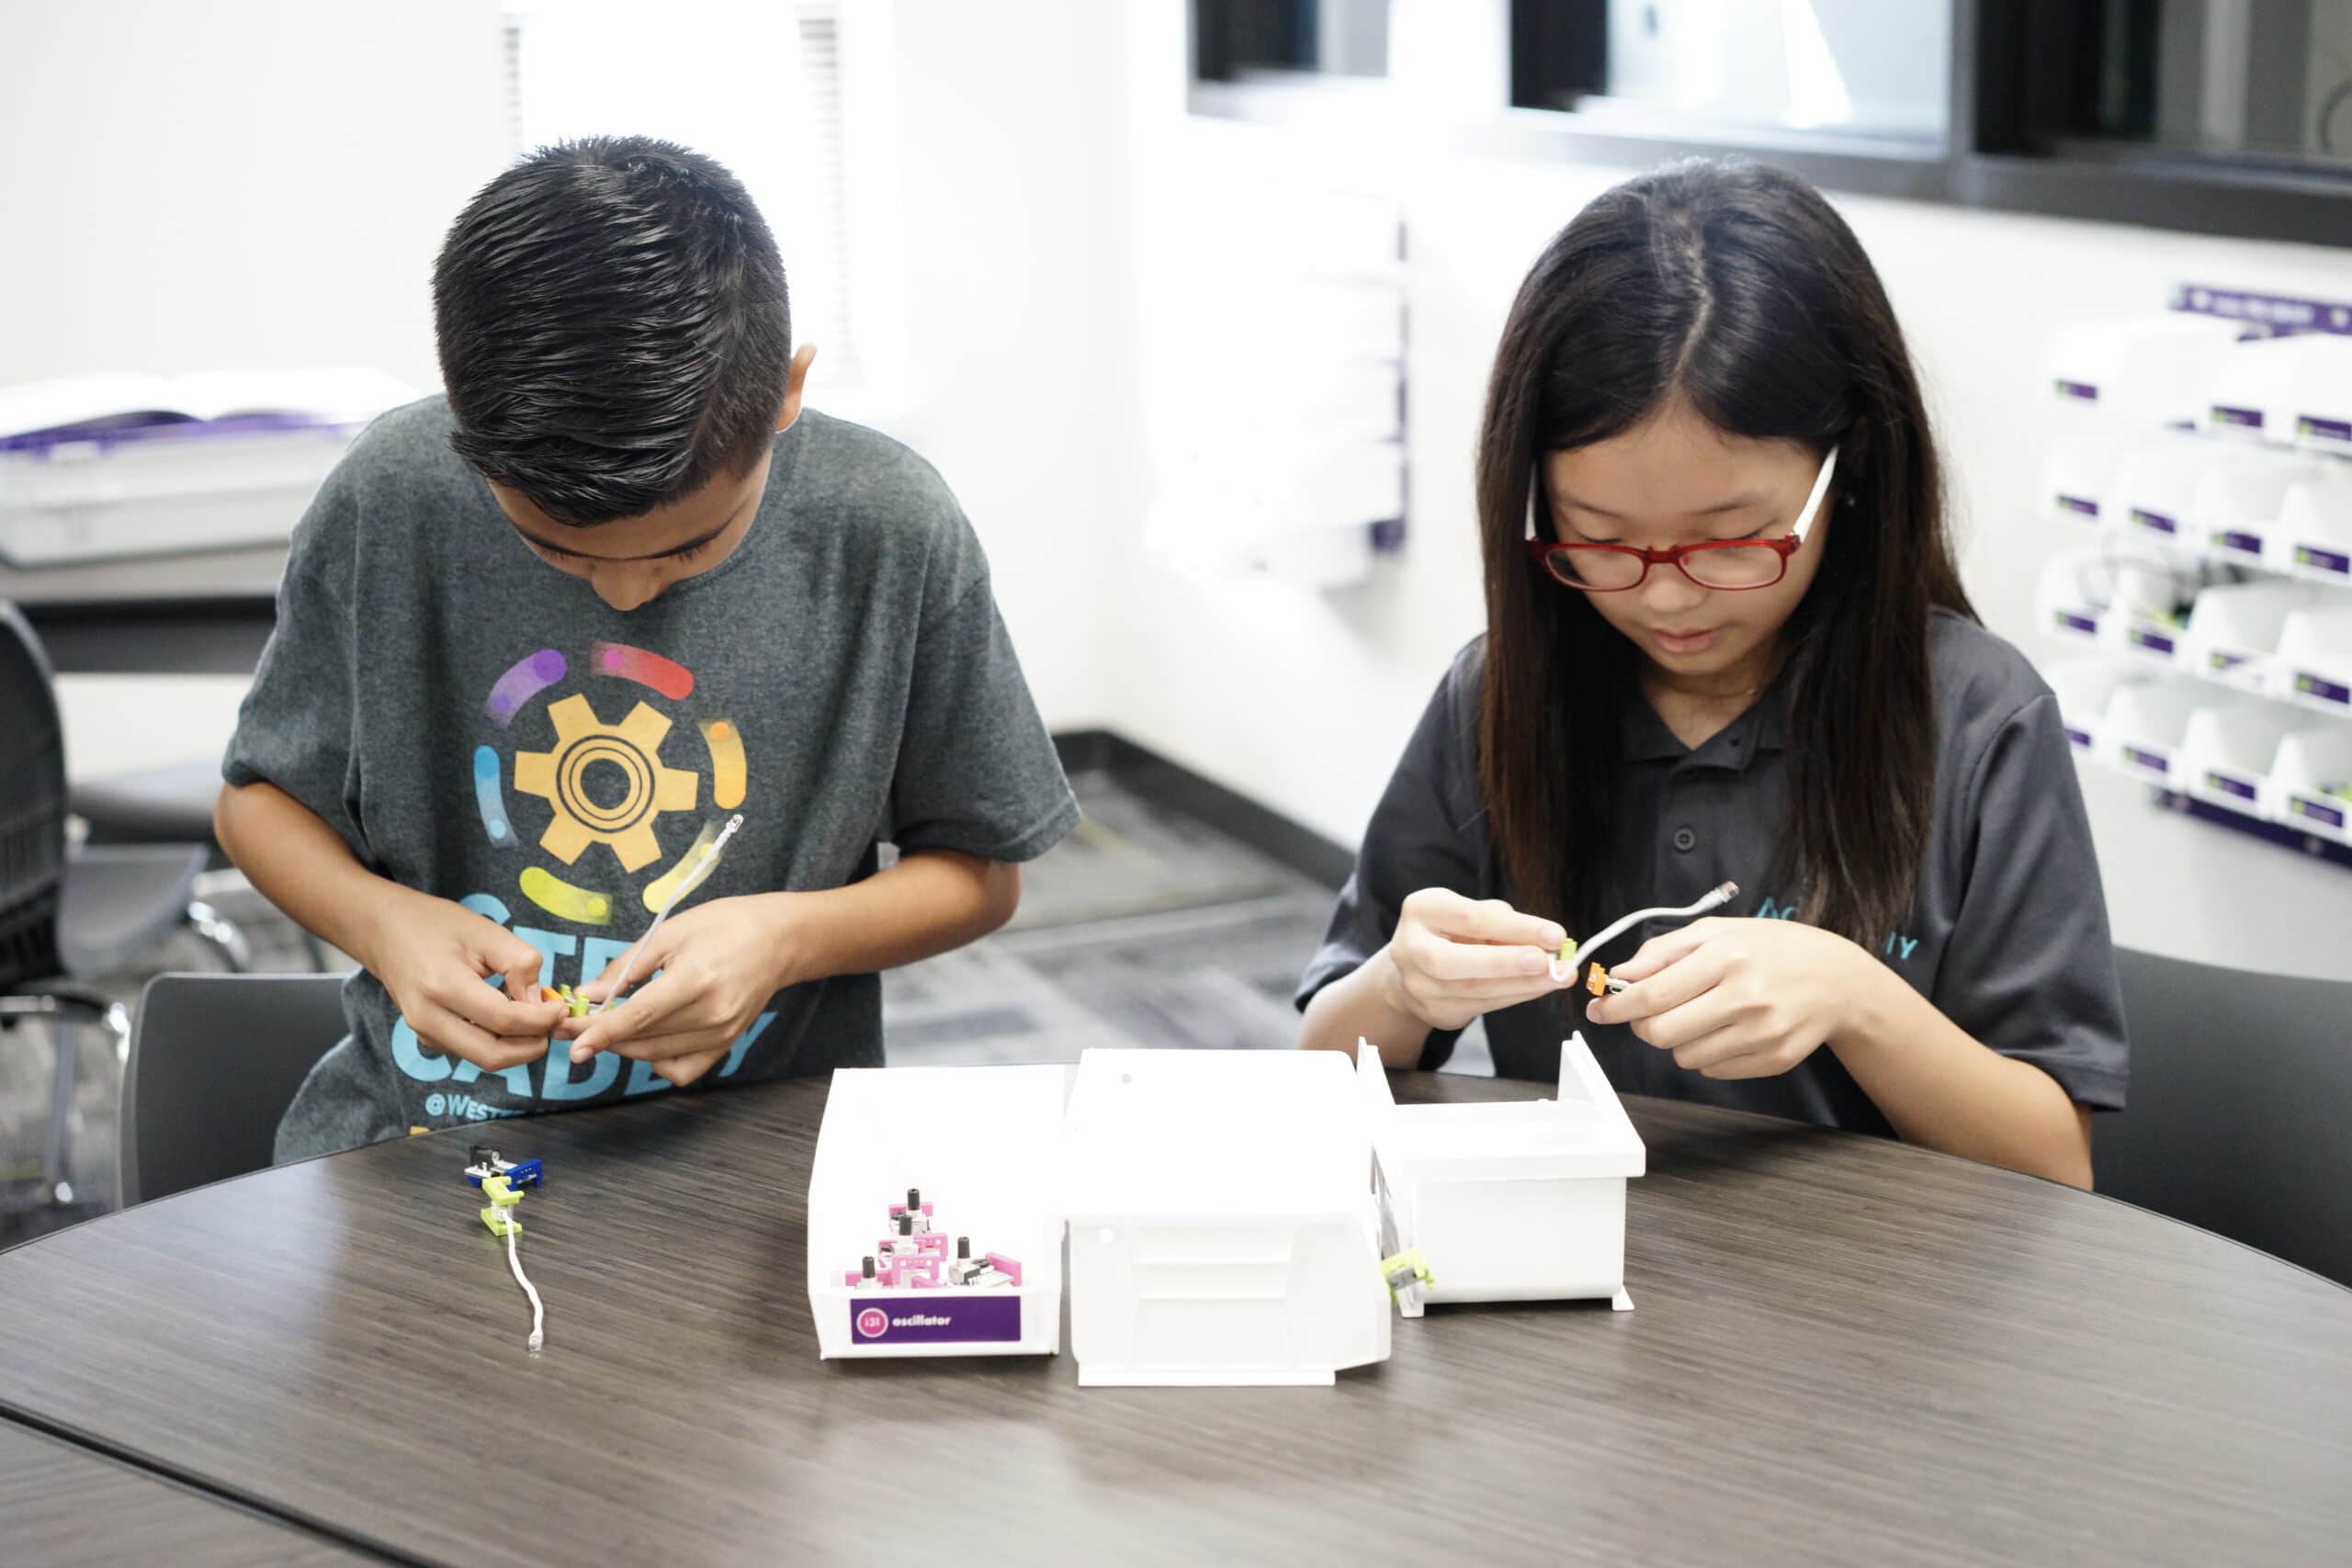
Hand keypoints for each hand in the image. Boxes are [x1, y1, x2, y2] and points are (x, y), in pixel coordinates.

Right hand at [361, 887, 565, 1072]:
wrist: (383, 932)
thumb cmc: (434, 925)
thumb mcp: (484, 931)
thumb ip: (519, 962)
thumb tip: (539, 999)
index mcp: (442, 986)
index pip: (503, 1020)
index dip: (540, 1019)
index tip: (561, 1006)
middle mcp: (429, 1018)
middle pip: (493, 1055)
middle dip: (532, 1045)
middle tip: (553, 1022)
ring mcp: (425, 1033)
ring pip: (484, 1058)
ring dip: (518, 1046)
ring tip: (536, 1017)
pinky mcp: (428, 1038)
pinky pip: (472, 1050)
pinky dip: (499, 1041)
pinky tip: (511, 1018)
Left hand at [556, 895, 796, 1085]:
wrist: (779, 939)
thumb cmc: (724, 925)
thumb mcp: (670, 932)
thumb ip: (627, 967)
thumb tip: (588, 995)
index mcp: (696, 980)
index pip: (640, 1016)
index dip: (601, 1031)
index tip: (570, 1041)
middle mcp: (711, 1014)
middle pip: (643, 1039)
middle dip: (601, 1035)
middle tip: (571, 1024)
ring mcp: (722, 1034)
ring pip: (656, 1055)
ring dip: (624, 1046)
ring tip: (606, 1026)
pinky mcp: (727, 1045)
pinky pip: (682, 1069)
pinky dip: (657, 1062)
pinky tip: (647, 1040)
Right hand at [1378, 889, 1569, 1033]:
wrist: (1416, 967)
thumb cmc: (1452, 932)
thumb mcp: (1471, 912)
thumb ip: (1503, 923)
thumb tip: (1547, 942)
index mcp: (1421, 910)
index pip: (1470, 919)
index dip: (1516, 928)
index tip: (1556, 935)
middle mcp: (1410, 948)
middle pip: (1452, 961)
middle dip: (1505, 963)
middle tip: (1546, 963)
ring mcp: (1418, 985)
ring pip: (1472, 989)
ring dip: (1521, 984)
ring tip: (1557, 976)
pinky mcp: (1434, 1011)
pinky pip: (1481, 1006)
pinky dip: (1515, 996)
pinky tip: (1539, 987)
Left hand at [1584, 917, 1876, 1079]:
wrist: (1838, 979)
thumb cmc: (1770, 949)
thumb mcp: (1717, 932)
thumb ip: (1663, 952)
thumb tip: (1619, 976)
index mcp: (1728, 957)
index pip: (1653, 994)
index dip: (1617, 1007)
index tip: (1599, 1010)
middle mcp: (1747, 997)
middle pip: (1662, 1033)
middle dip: (1642, 1026)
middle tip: (1647, 1014)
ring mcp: (1763, 1034)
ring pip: (1684, 1057)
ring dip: (1677, 1040)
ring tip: (1699, 1016)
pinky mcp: (1775, 1060)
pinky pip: (1713, 1070)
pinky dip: (1706, 1054)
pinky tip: (1726, 1030)